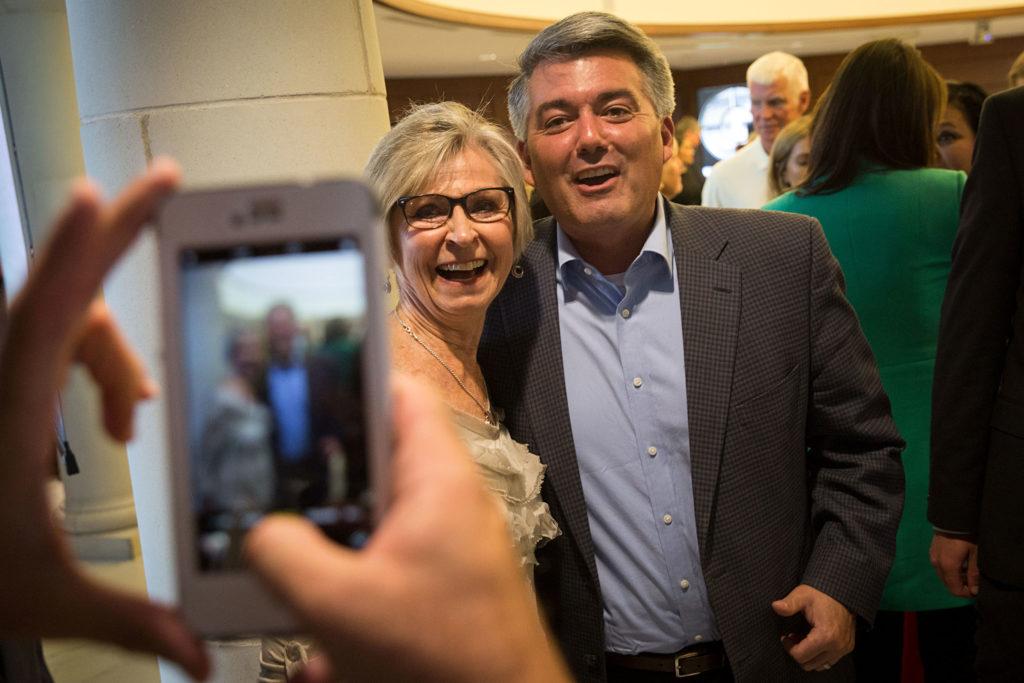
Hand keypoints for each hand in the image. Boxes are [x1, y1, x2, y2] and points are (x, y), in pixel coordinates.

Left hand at [0, 160, 208, 678]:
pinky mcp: (11, 384)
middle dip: (117, 229)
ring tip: (134, 413)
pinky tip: (116, 418)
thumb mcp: (39, 597)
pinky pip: (62, 342)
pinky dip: (101, 366)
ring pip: (69, 315)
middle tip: (165, 188)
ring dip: (118, 349)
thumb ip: (126, 620)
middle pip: (63, 280)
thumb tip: (194, 649)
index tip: (107, 195)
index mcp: (10, 411)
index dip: (79, 248)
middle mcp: (4, 376)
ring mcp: (5, 374)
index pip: (47, 312)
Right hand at [246, 374, 570, 682]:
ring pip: (375, 517)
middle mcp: (450, 503)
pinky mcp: (443, 584)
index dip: (353, 375)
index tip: (304, 379)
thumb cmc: (452, 661)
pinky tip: (326, 640)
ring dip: (332, 543)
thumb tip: (260, 535)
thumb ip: (285, 557)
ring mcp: (449, 544)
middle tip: (277, 483)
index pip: (402, 392)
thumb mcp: (341, 607)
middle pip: (377, 456)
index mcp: (439, 481)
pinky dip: (350, 587)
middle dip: (324, 474)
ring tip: (294, 568)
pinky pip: (384, 565)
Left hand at [772, 584, 854, 671]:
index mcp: (826, 636)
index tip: (785, 636)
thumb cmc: (821, 593)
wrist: (842, 592)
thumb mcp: (802, 595)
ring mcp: (844, 648)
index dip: (789, 647)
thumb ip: (789, 604)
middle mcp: (837, 646)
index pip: (801, 656)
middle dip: (798, 652)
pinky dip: (819, 655)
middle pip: (809, 664)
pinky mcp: (847, 647)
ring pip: (819, 665)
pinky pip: (829, 661)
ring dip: (808, 655)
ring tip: (803, 639)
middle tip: (793, 637)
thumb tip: (775, 606)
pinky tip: (814, 641)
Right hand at [929, 531, 978, 597]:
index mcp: (948, 567)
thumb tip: (974, 590)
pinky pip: (940, 568)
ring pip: (943, 577)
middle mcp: (937, 565)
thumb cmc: (967, 537)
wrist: (952, 519)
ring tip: (966, 571)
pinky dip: (949, 571)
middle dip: (960, 587)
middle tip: (972, 581)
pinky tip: (958, 564)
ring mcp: (933, 558)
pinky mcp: (932, 553)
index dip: (966, 594)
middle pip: (948, 585)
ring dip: (954, 579)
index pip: (955, 590)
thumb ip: (973, 574)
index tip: (975, 590)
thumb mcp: (975, 556)